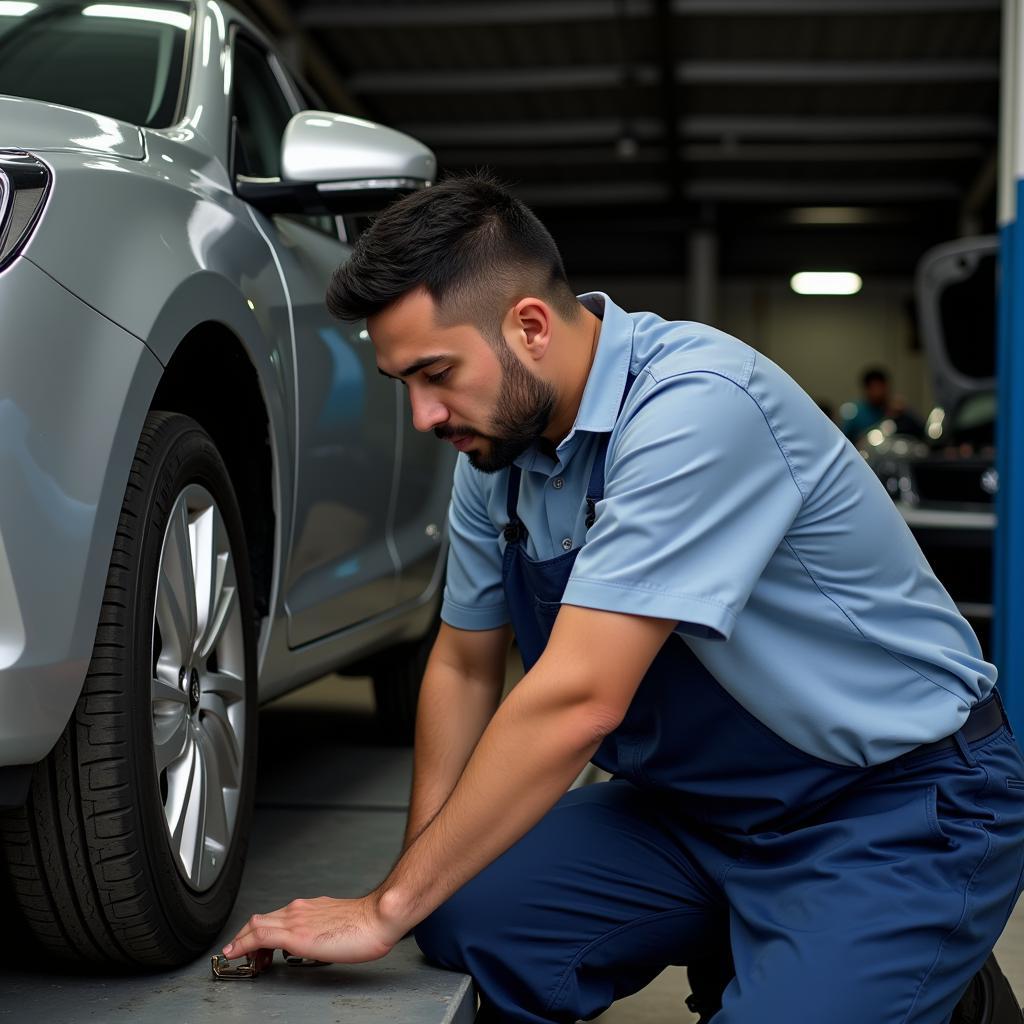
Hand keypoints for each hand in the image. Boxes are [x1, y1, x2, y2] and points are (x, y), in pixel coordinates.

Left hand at [222, 895, 398, 965]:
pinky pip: (260, 936)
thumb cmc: (366, 924)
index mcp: (309, 908)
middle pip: (259, 919)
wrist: (377, 918)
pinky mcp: (296, 934)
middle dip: (243, 936)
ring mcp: (296, 920)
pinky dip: (242, 943)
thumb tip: (320, 940)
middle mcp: (299, 910)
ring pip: (255, 925)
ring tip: (236, 956)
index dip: (257, 931)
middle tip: (239, 953)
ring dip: (240, 940)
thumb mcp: (338, 923)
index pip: (274, 917)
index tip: (251, 945)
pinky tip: (235, 952)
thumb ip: (324, 928)